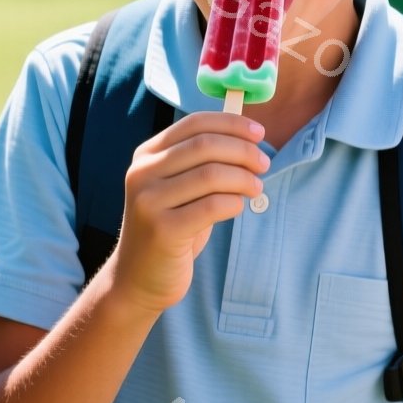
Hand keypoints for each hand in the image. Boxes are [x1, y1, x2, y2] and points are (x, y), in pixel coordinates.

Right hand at [105, 112, 270, 313]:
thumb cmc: (170, 227)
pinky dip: (234, 203)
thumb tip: (247, 135)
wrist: (138, 278)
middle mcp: (142, 173)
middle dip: (243, 151)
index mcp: (146, 155)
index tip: (259, 134)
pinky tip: (238, 207)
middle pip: (205, 145)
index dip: (231, 124)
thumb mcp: (179, 187)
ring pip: (211, 174)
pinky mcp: (162, 230)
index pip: (194, 124)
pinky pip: (212, 206)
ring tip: (255, 188)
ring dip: (243, 179)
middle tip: (264, 165)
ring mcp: (148, 201)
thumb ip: (201, 161)